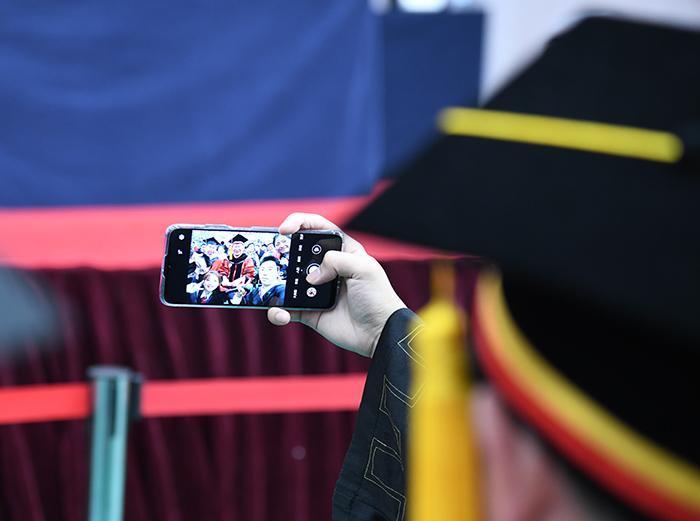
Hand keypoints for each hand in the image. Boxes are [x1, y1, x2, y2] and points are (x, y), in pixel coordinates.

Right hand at [267, 213, 405, 356]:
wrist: (379, 333)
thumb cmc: (378, 297)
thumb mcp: (364, 268)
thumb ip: (336, 260)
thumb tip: (311, 276)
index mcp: (341, 250)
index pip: (316, 227)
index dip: (299, 222)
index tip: (284, 230)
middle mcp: (326, 267)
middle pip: (296, 253)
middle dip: (281, 254)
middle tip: (272, 261)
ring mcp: (315, 290)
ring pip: (286, 281)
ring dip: (275, 285)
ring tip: (272, 290)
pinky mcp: (309, 311)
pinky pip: (286, 309)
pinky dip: (278, 311)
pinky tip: (281, 314)